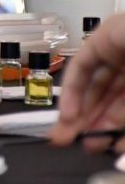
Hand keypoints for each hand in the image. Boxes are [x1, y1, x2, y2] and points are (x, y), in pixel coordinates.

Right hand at [50, 13, 124, 151]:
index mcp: (114, 36)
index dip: (70, 93)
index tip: (65, 118)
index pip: (82, 66)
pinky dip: (124, 128)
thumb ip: (96, 75)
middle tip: (65, 140)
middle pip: (98, 88)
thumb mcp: (117, 41)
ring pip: (118, 101)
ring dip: (103, 125)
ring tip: (92, 147)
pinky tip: (117, 143)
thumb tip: (92, 115)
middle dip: (83, 116)